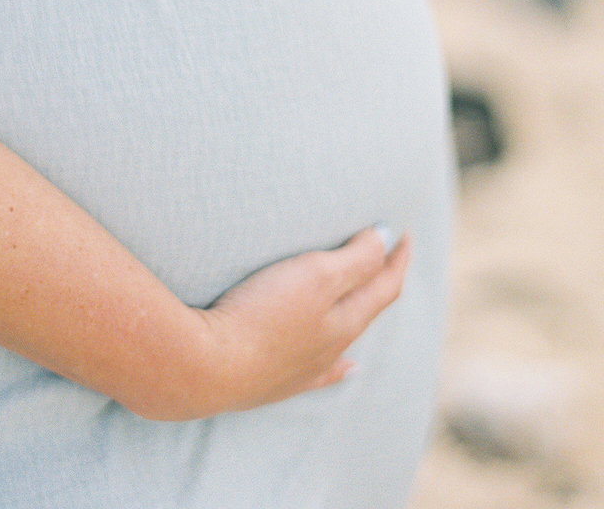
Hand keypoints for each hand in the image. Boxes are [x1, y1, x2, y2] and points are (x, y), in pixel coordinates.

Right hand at [193, 227, 409, 413]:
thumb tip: (386, 240)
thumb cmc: (262, 315)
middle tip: (385, 255)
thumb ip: (355, 259)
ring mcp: (305, 367)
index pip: (384, 285)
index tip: (403, 233)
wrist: (210, 368)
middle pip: (366, 309)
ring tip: (368, 304)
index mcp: (346, 320)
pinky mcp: (275, 381)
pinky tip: (347, 369)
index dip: (396, 257)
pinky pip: (322, 374)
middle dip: (379, 280)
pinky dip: (339, 368)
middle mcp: (333, 346)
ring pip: (345, 339)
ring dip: (359, 315)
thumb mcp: (315, 275)